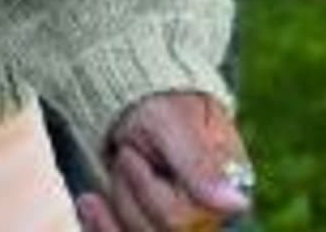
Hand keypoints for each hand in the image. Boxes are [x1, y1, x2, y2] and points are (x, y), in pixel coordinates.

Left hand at [88, 93, 252, 231]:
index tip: (130, 153)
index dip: (144, 186)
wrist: (141, 105)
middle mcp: (205, 220)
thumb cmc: (163, 108)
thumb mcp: (175, 126)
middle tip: (125, 156)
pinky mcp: (150, 226)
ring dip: (115, 202)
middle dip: (127, 193)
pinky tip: (89, 204)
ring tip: (116, 167)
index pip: (176, 218)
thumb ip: (200, 166)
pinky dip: (101, 226)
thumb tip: (235, 204)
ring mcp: (177, 226)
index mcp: (221, 197)